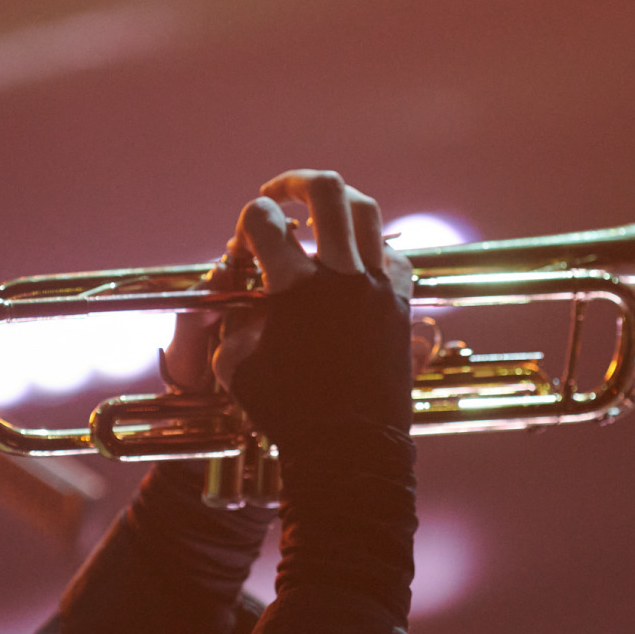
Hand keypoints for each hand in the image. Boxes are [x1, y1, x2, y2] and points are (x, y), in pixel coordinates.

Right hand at [162, 170, 412, 423]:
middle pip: (325, 192)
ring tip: (321, 209)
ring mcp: (376, 287)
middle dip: (295, 182)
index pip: (263, 221)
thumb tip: (242, 298)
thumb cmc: (287, 414)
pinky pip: (394, 254)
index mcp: (294, 289)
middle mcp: (340, 276)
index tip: (244, 239)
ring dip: (339, 202)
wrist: (351, 451)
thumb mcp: (237, 366)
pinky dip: (372, 246)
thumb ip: (234, 321)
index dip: (247, 221)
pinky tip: (357, 258)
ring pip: (366, 211)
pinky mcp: (400, 305)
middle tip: (278, 192)